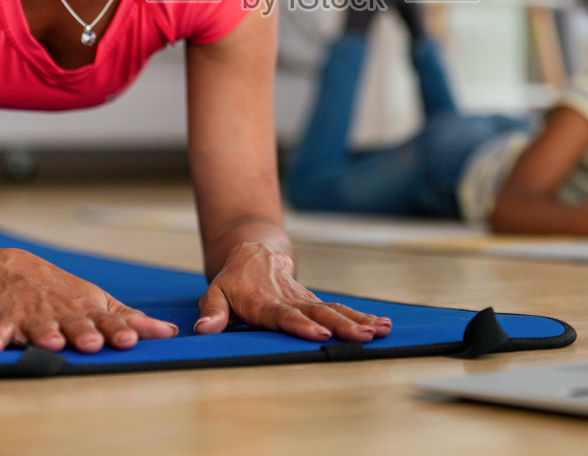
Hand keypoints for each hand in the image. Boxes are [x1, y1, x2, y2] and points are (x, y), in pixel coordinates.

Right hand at [0, 248, 178, 352]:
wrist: (14, 270)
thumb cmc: (65, 294)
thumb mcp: (98, 302)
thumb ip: (132, 319)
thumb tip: (171, 332)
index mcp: (88, 310)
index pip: (107, 320)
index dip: (118, 330)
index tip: (129, 340)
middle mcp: (63, 313)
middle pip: (76, 324)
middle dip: (85, 333)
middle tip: (93, 343)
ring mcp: (34, 316)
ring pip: (42, 327)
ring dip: (47, 335)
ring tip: (53, 344)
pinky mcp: (5, 319)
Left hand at [194, 241, 392, 342]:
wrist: (253, 251)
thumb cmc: (232, 281)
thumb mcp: (215, 293)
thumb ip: (212, 312)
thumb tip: (204, 330)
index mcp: (265, 301)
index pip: (284, 314)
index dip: (300, 324)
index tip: (318, 333)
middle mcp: (290, 299)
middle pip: (318, 312)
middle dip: (341, 324)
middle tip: (362, 336)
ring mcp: (305, 299)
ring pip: (334, 309)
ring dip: (358, 320)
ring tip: (381, 331)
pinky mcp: (315, 301)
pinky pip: (339, 309)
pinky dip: (361, 317)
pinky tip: (382, 326)